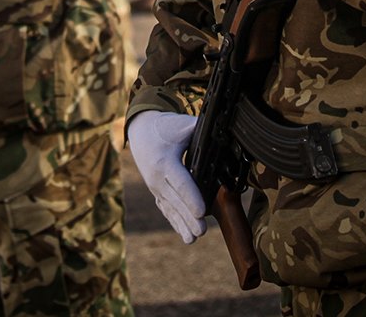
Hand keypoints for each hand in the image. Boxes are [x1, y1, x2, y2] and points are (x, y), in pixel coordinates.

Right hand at [127, 111, 206, 243]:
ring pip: (170, 209)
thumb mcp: (180, 126)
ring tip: (194, 238)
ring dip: (182, 225)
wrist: (141, 132)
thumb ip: (199, 132)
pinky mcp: (156, 192)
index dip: (191, 197)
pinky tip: (185, 236)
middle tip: (202, 231)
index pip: (180, 183)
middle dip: (189, 217)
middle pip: (175, 201)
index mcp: (164, 161)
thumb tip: (224, 134)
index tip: (202, 211)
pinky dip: (176, 223)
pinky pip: (166, 210)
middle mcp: (157, 178)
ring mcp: (155, 187)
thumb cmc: (164, 128)